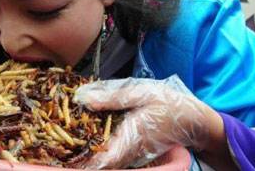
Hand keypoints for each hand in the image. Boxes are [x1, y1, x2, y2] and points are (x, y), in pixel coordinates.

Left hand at [73, 76, 216, 168]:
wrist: (195, 119)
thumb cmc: (169, 104)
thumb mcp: (141, 93)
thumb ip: (111, 97)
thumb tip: (83, 98)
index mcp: (129, 138)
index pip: (101, 159)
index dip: (82, 160)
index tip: (64, 156)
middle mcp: (129, 151)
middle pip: (100, 161)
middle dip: (81, 155)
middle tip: (59, 145)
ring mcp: (132, 153)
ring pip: (106, 158)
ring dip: (89, 151)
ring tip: (67, 138)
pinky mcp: (135, 150)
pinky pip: (113, 152)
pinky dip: (100, 146)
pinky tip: (88, 132)